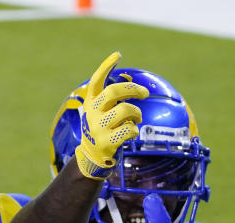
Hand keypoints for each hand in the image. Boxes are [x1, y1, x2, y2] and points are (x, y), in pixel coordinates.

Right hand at [74, 51, 149, 178]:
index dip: (106, 66)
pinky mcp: (106, 142)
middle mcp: (92, 113)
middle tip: (144, 93)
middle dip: (133, 89)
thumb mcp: (99, 111)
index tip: (118, 55)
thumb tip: (133, 87)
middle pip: (114, 92)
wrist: (92, 156)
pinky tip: (131, 132)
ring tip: (137, 118)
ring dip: (137, 113)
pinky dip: (134, 129)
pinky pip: (129, 129)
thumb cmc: (102, 128)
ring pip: (125, 110)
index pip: (96, 80)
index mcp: (90, 102)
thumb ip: (109, 99)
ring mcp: (98, 128)